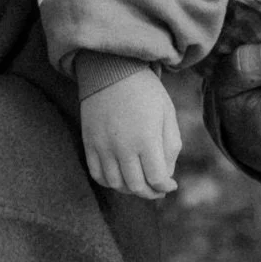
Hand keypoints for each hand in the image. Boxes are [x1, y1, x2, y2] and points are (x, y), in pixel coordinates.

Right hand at [80, 72, 180, 198]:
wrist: (112, 68)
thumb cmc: (146, 91)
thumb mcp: (167, 113)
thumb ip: (171, 146)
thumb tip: (166, 175)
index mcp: (146, 138)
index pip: (156, 179)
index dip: (165, 186)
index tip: (170, 185)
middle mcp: (123, 146)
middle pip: (136, 186)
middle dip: (150, 192)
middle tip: (156, 188)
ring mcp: (103, 146)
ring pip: (115, 184)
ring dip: (130, 189)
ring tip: (139, 181)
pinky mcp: (89, 142)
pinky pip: (97, 174)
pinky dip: (109, 182)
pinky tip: (120, 176)